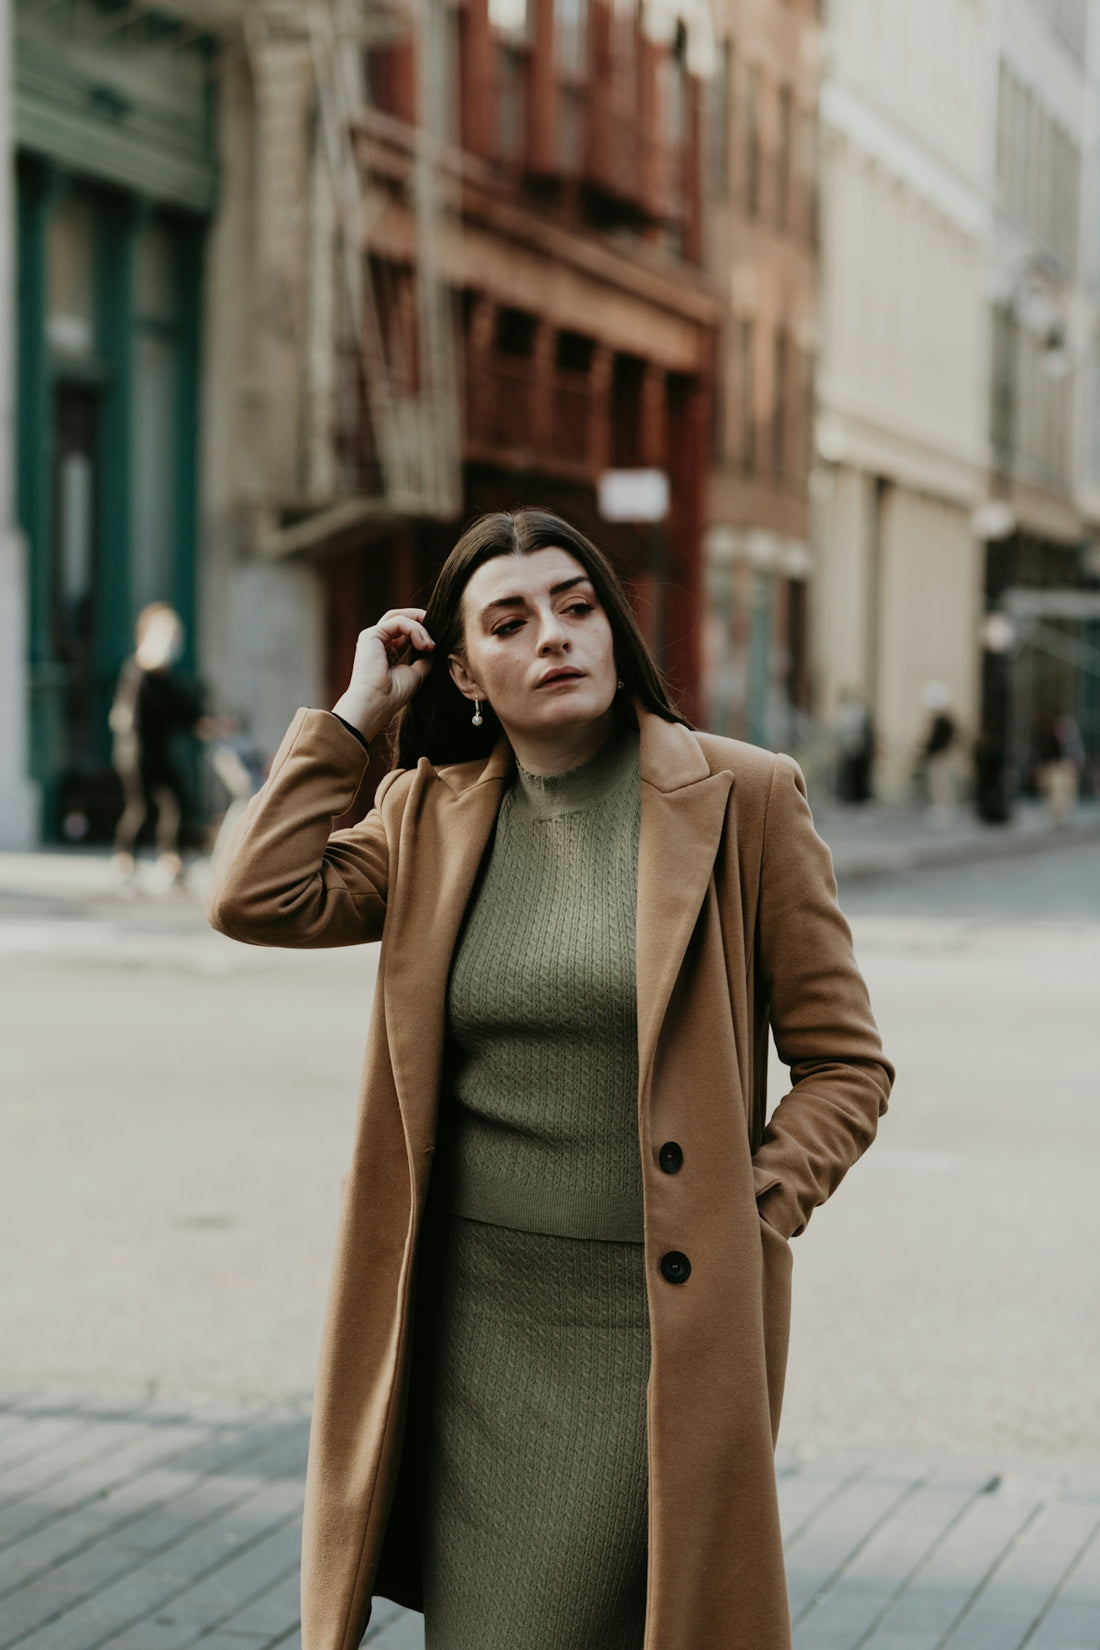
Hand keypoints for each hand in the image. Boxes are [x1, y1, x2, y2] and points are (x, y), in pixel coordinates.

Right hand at [332, 608, 434, 739]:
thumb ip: (424, 658)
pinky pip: (398, 622)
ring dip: (420, 627)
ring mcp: (373, 638)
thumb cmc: (393, 695)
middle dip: (421, 620)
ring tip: (430, 645)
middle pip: (401, 619)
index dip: (423, 632)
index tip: (436, 644)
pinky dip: (415, 630)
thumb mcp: (416, 673)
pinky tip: (423, 645)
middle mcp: (378, 643)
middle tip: (438, 627)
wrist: (376, 703)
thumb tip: (433, 645)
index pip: (406, 632)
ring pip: (400, 618)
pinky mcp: (371, 635)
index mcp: (387, 653)